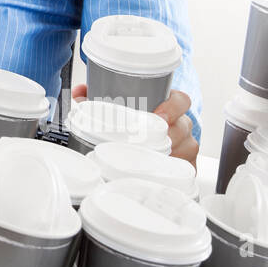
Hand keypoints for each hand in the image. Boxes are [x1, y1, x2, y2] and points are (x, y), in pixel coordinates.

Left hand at [70, 84, 198, 166]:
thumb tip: (80, 92)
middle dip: (168, 134)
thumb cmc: (137, 121)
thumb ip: (98, 95)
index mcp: (169, 106)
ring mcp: (186, 145)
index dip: (173, 107)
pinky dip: (174, 173)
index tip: (159, 116)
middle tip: (149, 141)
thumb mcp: (119, 106)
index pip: (181, 100)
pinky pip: (187, 169)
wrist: (152, 140)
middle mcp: (181, 124)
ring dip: (170, 154)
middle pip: (183, 126)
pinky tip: (158, 175)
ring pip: (187, 148)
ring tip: (150, 158)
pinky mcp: (187, 166)